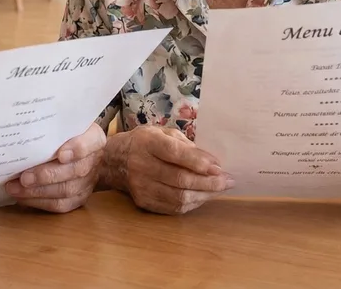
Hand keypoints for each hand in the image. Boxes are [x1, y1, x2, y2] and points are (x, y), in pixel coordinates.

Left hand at [5, 123, 104, 212]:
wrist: (80, 152)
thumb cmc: (65, 134)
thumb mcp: (64, 122)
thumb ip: (52, 123)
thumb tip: (26, 126)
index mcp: (94, 137)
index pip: (92, 141)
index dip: (78, 148)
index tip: (61, 154)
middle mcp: (94, 160)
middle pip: (76, 170)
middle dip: (47, 175)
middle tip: (24, 177)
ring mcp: (88, 181)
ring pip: (66, 191)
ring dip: (37, 191)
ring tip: (14, 188)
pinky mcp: (79, 198)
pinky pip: (61, 205)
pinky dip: (39, 202)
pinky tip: (21, 197)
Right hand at [108, 126, 232, 214]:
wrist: (112, 161)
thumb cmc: (143, 143)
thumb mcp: (162, 133)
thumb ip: (185, 145)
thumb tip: (211, 162)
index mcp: (147, 143)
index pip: (174, 154)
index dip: (198, 162)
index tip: (219, 167)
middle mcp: (142, 166)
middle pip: (180, 179)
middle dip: (208, 182)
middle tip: (228, 181)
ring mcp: (142, 187)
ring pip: (179, 197)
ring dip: (204, 195)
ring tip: (220, 189)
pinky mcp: (143, 202)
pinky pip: (173, 208)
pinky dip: (192, 203)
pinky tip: (203, 196)